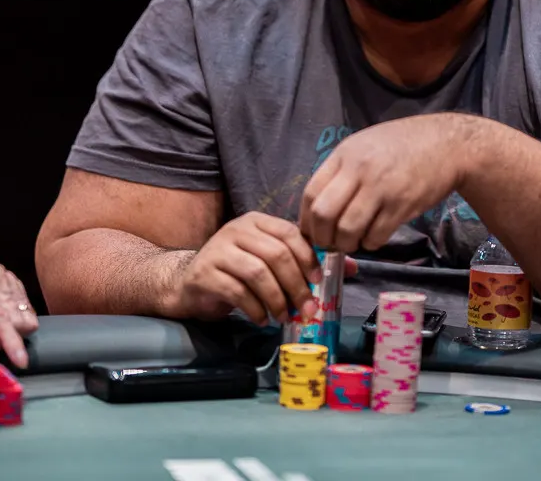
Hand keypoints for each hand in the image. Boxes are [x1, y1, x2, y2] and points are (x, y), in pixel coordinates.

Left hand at [0, 261, 38, 368]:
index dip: (10, 339)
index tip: (20, 361)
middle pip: (17, 317)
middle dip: (9, 335)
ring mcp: (7, 276)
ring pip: (27, 314)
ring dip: (13, 328)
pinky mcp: (16, 281)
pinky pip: (28, 310)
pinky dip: (16, 320)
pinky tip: (0, 318)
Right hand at [174, 212, 357, 326]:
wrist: (188, 282)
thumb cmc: (237, 271)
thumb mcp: (270, 261)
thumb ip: (305, 261)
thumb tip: (352, 268)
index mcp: (257, 222)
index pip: (290, 233)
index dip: (308, 257)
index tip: (319, 281)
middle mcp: (237, 230)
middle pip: (276, 254)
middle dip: (297, 285)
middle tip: (309, 309)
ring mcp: (219, 250)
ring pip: (258, 273)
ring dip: (277, 299)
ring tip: (285, 317)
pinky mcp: (205, 273)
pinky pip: (237, 292)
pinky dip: (255, 309)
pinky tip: (262, 319)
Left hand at [299, 114, 469, 252]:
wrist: (448, 143)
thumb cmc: (403, 144)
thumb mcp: (364, 145)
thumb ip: (341, 171)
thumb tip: (319, 208)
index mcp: (345, 154)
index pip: (310, 193)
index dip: (306, 220)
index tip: (313, 232)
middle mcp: (359, 169)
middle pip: (324, 214)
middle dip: (322, 237)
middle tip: (330, 243)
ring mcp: (381, 187)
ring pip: (348, 229)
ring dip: (347, 244)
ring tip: (354, 242)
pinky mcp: (402, 205)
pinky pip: (376, 236)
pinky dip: (370, 243)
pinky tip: (375, 237)